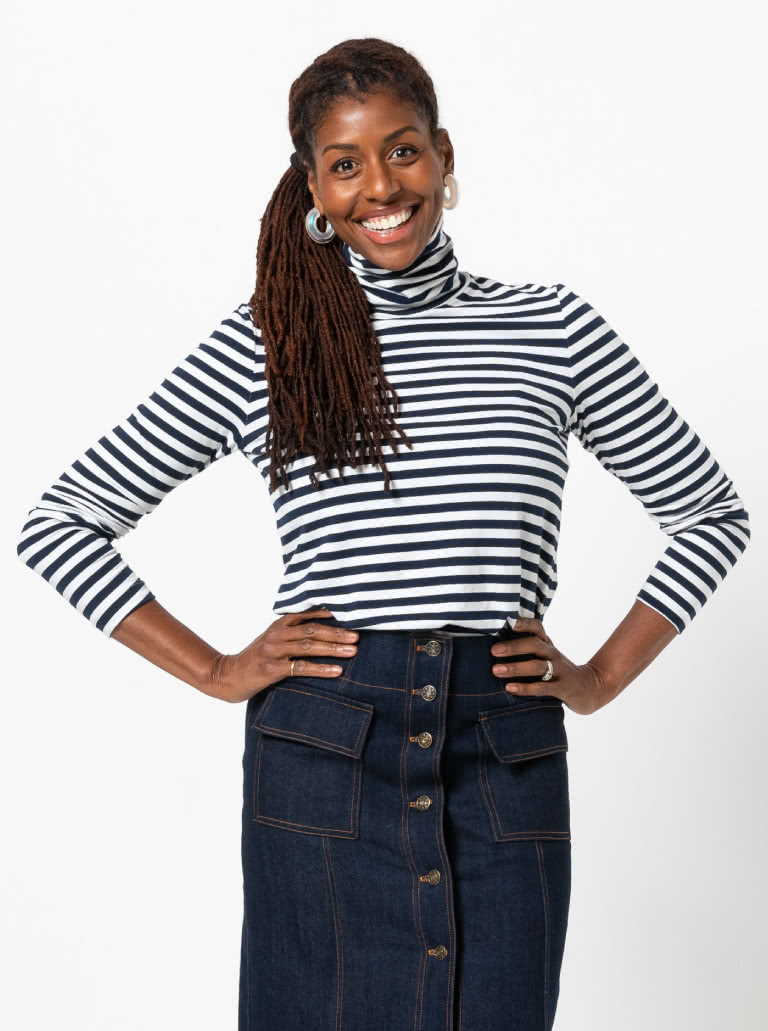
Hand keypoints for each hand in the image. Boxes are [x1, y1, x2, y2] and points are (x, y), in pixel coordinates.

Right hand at [204, 608, 358, 703]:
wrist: (227, 676)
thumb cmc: (253, 660)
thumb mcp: (270, 641)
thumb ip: (290, 634)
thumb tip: (321, 633)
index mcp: (278, 626)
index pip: (306, 614)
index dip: (327, 614)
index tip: (349, 614)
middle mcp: (276, 635)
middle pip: (312, 630)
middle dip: (337, 633)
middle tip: (357, 636)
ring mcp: (273, 651)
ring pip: (309, 647)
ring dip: (333, 649)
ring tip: (353, 651)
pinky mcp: (271, 669)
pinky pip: (301, 668)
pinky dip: (321, 669)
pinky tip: (337, 671)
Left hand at [490, 617, 611, 714]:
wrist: (591, 688)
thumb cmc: (559, 671)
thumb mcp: (547, 657)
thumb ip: (528, 650)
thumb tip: (492, 646)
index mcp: (547, 645)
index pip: (537, 627)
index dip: (523, 623)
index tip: (507, 622)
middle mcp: (553, 654)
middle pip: (534, 645)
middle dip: (513, 647)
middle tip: (493, 651)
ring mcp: (560, 671)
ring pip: (537, 666)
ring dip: (515, 668)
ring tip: (496, 670)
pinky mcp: (563, 688)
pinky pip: (543, 687)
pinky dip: (525, 688)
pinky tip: (510, 688)